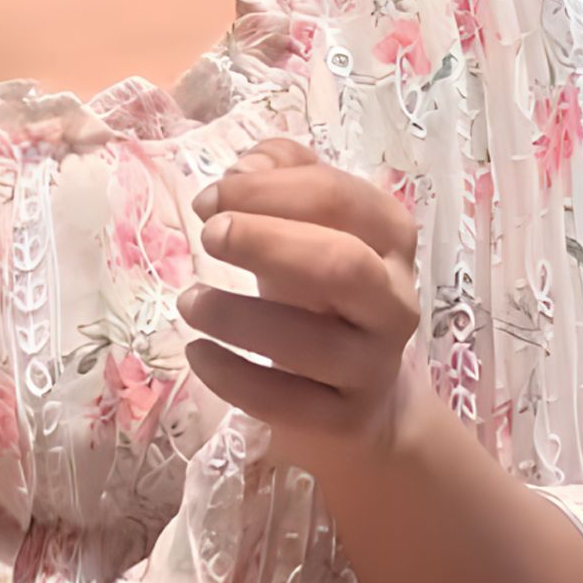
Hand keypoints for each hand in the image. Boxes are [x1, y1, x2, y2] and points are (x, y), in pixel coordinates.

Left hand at [177, 136, 427, 479]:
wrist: (359, 398)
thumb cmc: (321, 293)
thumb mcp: (308, 227)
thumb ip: (283, 178)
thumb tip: (246, 165)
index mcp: (389, 237)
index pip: (339, 198)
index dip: (270, 190)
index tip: (210, 197)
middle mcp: (393, 299)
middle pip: (342, 264)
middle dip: (267, 242)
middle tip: (208, 235)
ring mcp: (373, 364)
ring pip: (311, 342)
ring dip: (236, 317)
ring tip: (189, 301)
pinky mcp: (343, 417)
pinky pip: (286, 401)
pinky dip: (232, 376)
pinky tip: (197, 353)